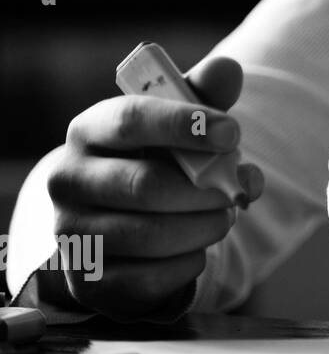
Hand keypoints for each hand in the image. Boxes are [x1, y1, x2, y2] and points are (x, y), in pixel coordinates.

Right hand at [46, 55, 263, 320]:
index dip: (185, 125)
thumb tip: (227, 70)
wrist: (124, 223)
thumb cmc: (159, 160)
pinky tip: (196, 250)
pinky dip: (189, 263)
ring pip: (150, 235)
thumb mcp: (180, 125)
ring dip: (204, 227)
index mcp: (89, 130)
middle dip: (206, 190)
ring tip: (224, 217)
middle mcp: (68, 180)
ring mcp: (72, 234)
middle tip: (235, 190)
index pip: (131, 118)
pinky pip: (149, 278)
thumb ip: (205, 96)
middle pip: (146, 185)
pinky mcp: (89, 282)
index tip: (233, 133)